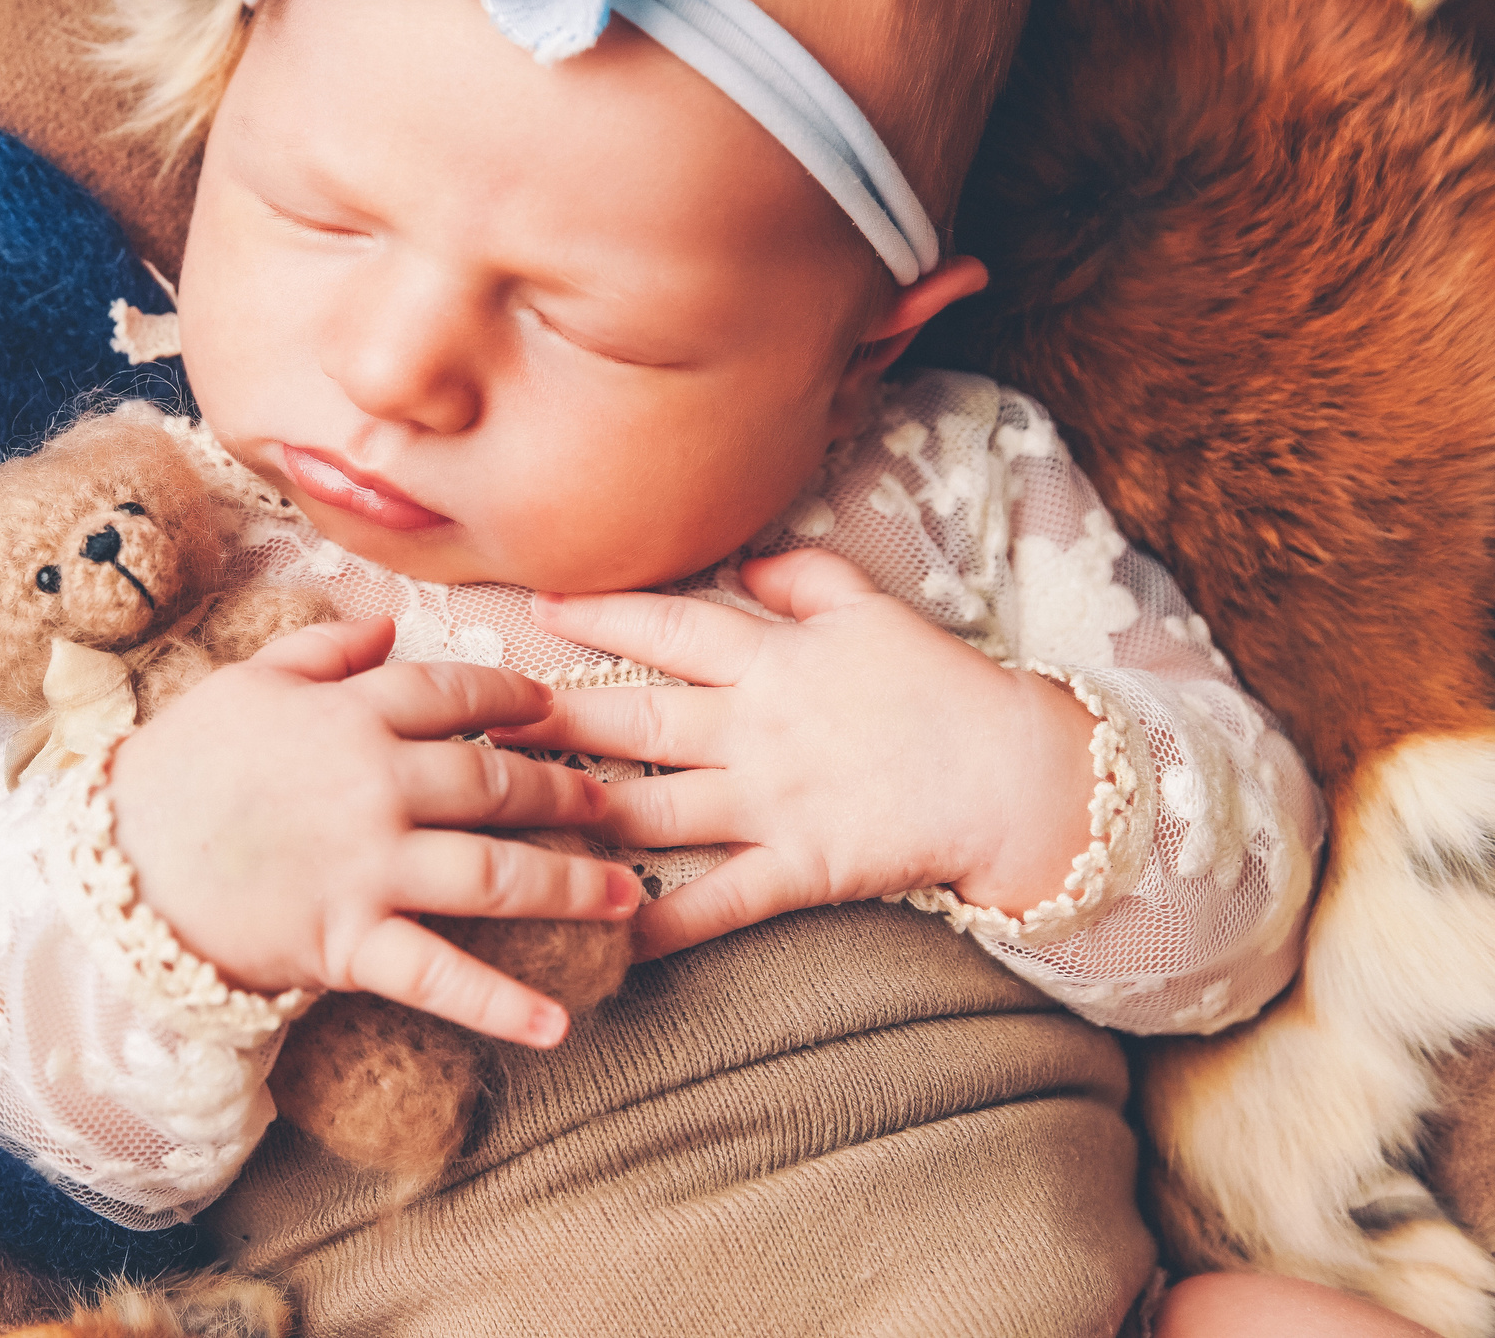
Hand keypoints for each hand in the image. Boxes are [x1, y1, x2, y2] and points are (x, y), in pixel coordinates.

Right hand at [108, 618, 641, 1046]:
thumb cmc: (177, 768)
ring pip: (493, 872)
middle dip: (565, 793)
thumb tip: (386, 629)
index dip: (514, 700)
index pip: (456, 695)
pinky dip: (500, 1007)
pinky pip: (438, 975)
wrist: (114, 863)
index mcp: (349, 715)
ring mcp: (367, 866)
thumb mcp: (244, 683)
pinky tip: (559, 1028)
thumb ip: (321, 651)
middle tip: (611, 803)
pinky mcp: (349, 941)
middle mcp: (374, 786)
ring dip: (568, 887)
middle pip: (496, 784)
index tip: (551, 709)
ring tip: (625, 897)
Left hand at [488, 549, 1098, 960]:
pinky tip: (604, 934)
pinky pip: (719, 899)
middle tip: (474, 722)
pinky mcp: (801, 866)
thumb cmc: (944, 686)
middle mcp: (757, 725)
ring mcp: (774, 799)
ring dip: (576, 815)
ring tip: (503, 819)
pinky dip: (663, 920)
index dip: (597, 613)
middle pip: (632, 718)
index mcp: (772, 657)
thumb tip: (745, 560)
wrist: (1020, 774)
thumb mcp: (875, 609)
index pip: (665, 625)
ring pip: (654, 807)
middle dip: (548, 720)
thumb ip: (804, 578)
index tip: (534, 608)